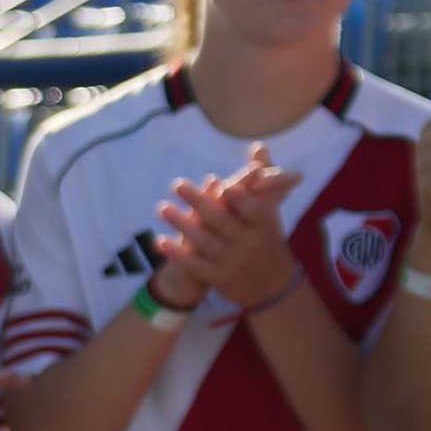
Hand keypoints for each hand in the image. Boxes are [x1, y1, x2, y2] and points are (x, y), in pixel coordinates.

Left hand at [160, 158, 298, 315]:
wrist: (271, 284)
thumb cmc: (264, 235)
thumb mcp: (269, 209)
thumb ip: (261, 178)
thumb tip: (257, 146)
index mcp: (264, 223)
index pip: (253, 210)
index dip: (240, 200)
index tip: (224, 186)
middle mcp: (250, 243)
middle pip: (222, 221)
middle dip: (199, 202)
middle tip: (177, 183)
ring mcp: (233, 262)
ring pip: (205, 242)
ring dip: (182, 224)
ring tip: (161, 207)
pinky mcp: (219, 278)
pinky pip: (195, 265)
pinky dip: (178, 253)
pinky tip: (159, 240)